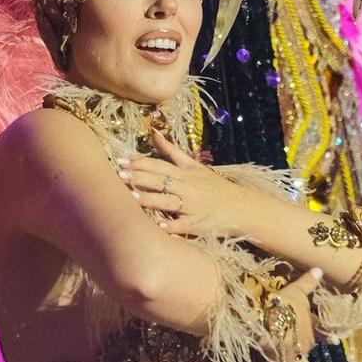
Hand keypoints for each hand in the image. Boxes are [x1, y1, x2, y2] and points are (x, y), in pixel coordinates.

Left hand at [118, 131, 245, 236]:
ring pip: (169, 202)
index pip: (160, 164)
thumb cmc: (214, 187)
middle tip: (120, 174)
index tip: (122, 160)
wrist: (241, 207)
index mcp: (186, 173)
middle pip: (161, 180)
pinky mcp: (198, 224)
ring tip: (132, 197)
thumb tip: (154, 133)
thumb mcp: (195, 166)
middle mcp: (188, 187)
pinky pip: (183, 226)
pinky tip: (159, 227)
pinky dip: (172, 226)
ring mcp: (193, 206)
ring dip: (151, 199)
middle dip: (140, 177)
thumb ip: (172, 151)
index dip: (141, 162)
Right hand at [266, 265, 320, 361]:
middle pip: (308, 343)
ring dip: (294, 355)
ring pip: (298, 354)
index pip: (321, 328)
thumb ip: (308, 283)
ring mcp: (296, 352)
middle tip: (300, 347)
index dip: (328, 334)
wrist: (270, 324)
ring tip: (288, 359)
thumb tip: (320, 270)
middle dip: (304, 345)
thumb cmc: (284, 306)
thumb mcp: (295, 290)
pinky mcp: (283, 361)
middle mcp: (307, 339)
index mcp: (311, 323)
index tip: (336, 340)